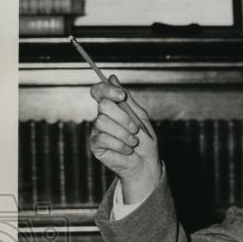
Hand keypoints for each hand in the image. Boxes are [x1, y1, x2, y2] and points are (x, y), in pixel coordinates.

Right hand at [89, 75, 160, 202]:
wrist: (146, 164)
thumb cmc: (144, 141)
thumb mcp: (140, 117)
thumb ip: (127, 99)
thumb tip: (112, 78)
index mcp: (112, 108)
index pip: (99, 91)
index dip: (107, 90)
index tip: (121, 96)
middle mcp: (102, 117)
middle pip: (103, 106)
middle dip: (123, 118)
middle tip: (135, 129)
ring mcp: (97, 131)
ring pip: (103, 122)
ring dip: (124, 134)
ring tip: (133, 143)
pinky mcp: (96, 145)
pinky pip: (103, 138)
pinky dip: (120, 145)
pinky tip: (127, 150)